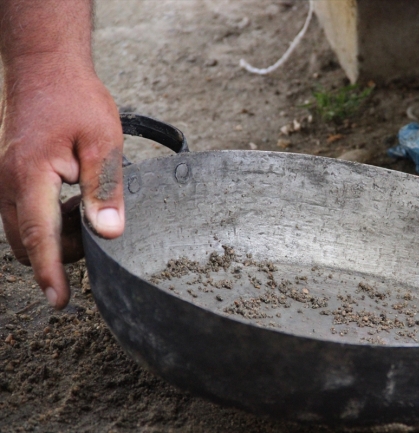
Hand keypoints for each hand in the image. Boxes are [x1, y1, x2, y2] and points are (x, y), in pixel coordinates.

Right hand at [0, 57, 123, 308]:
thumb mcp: (104, 143)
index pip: (39, 237)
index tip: (60, 301)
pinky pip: (24, 214)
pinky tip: (76, 200)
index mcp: (30, 176)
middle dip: (62, 251)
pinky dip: (50, 220)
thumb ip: (105, 190)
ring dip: (57, 235)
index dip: (51, 272)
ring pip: (24, 231)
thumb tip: (109, 234)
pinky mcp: (11, 178)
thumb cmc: (76, 99)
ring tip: (89, 209)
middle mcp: (8, 183)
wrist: (45, 67)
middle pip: (28, 243)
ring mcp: (5, 181)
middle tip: (97, 230)